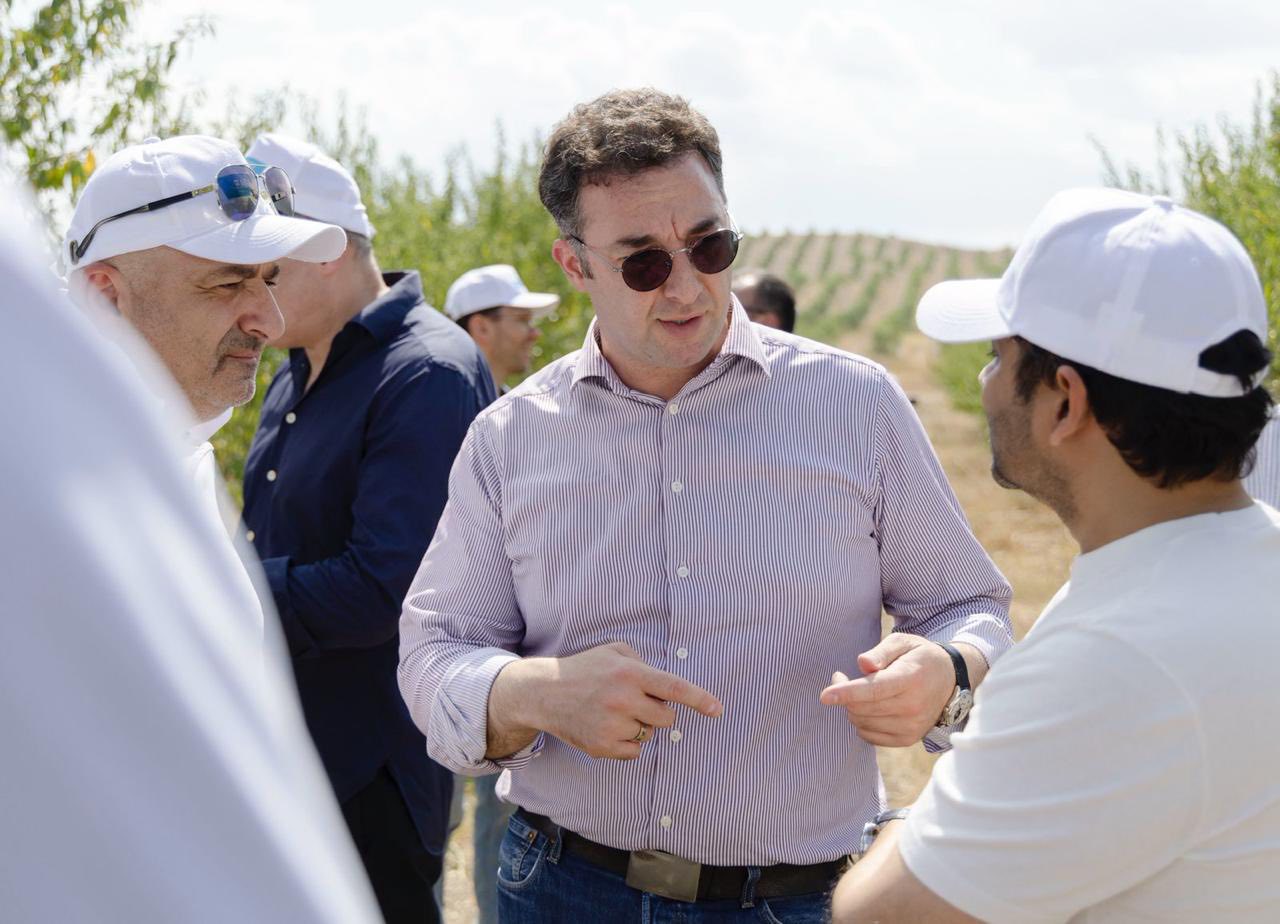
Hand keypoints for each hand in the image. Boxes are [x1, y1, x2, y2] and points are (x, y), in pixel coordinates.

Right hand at [494, 642, 721, 760]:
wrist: (545, 693)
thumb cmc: (585, 669)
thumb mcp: (614, 651)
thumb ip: (643, 662)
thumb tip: (666, 686)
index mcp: (629, 673)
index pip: (673, 687)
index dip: (699, 699)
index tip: (717, 709)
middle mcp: (623, 700)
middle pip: (667, 717)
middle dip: (659, 711)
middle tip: (637, 702)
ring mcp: (612, 725)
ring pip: (650, 734)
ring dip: (640, 725)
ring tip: (614, 712)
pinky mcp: (603, 747)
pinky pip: (635, 751)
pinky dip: (628, 742)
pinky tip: (608, 727)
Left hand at [819, 634, 955, 746]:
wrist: (950, 681)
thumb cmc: (920, 657)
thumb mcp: (903, 642)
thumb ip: (881, 652)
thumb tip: (862, 664)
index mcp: (909, 679)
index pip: (874, 690)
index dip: (846, 693)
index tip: (824, 696)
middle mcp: (912, 707)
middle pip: (862, 708)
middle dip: (842, 692)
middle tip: (840, 676)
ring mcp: (910, 727)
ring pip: (861, 722)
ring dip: (851, 707)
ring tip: (859, 689)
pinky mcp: (907, 739)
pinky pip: (868, 735)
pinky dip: (861, 721)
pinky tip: (869, 706)